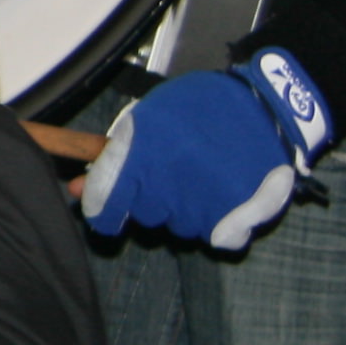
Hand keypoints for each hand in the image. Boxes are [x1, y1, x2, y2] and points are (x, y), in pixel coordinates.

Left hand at [82, 48, 334, 250]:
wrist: (267, 107)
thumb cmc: (200, 107)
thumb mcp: (147, 116)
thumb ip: (111, 155)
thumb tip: (78, 187)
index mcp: (139, 154)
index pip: (104, 201)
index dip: (100, 208)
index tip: (104, 208)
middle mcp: (166, 185)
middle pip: (144, 214)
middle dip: (150, 198)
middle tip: (172, 172)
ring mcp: (201, 207)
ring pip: (178, 227)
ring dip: (184, 209)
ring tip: (203, 176)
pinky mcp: (235, 222)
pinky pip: (215, 237)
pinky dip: (220, 223)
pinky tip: (225, 194)